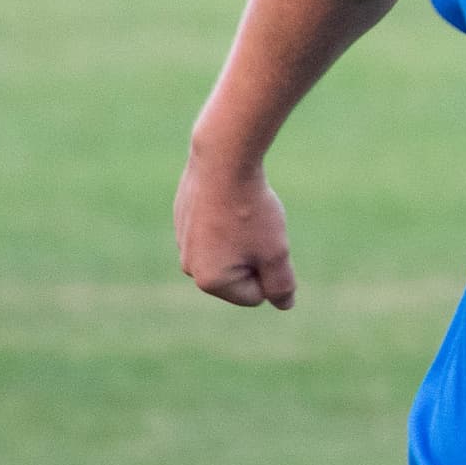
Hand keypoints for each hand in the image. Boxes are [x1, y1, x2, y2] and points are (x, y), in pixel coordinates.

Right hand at [176, 161, 296, 309]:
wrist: (223, 159)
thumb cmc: (250, 210)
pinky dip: (228, 219)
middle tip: (254, 226)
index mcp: (209, 281)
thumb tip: (284, 304)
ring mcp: (182, 240)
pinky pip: (217, 229)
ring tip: (241, 212)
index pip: (255, 296)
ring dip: (243, 237)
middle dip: (254, 256)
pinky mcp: (183, 217)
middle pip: (239, 275)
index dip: (270, 271)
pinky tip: (227, 199)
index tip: (265, 243)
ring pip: (229, 250)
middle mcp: (189, 266)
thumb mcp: (275, 254)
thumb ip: (281, 286)